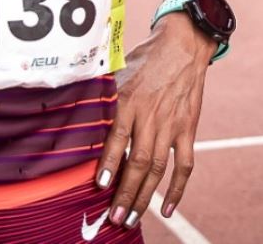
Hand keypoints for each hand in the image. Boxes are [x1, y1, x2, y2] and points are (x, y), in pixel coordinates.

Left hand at [97, 14, 214, 226]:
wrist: (183, 45)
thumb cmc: (144, 59)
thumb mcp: (117, 72)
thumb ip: (101, 96)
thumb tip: (74, 116)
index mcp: (131, 101)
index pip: (118, 137)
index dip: (109, 162)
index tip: (100, 185)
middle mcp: (152, 116)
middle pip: (139, 161)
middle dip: (126, 192)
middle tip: (114, 217)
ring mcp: (172, 125)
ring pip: (158, 168)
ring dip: (145, 197)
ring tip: (131, 218)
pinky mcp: (188, 129)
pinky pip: (185, 164)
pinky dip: (177, 188)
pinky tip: (167, 208)